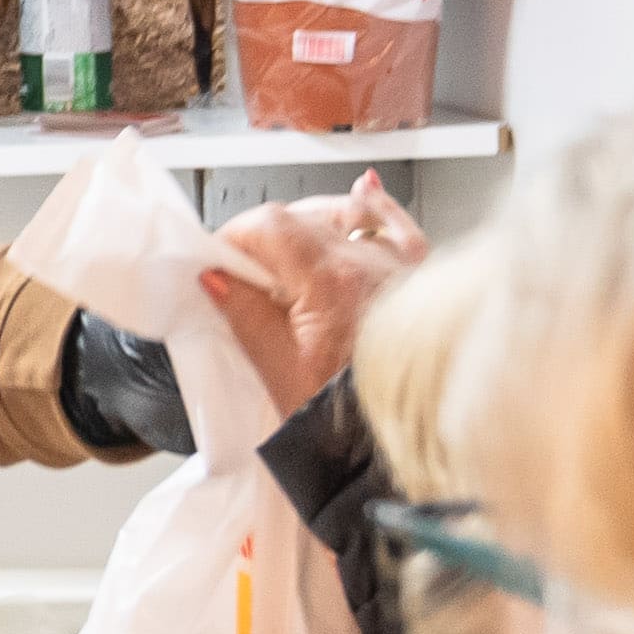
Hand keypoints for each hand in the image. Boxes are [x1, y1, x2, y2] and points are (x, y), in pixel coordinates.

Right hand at [204, 172, 429, 414]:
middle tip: (244, 269)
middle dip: (264, 234)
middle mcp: (370, 264)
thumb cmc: (348, 418)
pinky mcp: (416, 277)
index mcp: (331, 284)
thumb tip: (217, 278)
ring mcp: (398, 267)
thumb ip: (246, 316)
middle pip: (302, 215)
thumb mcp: (279, 373)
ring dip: (309, 218)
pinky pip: (398, 223)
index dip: (235, 236)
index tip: (219, 260)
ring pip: (347, 210)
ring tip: (285, 247)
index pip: (269, 226)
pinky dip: (375, 206)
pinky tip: (361, 192)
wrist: (396, 441)